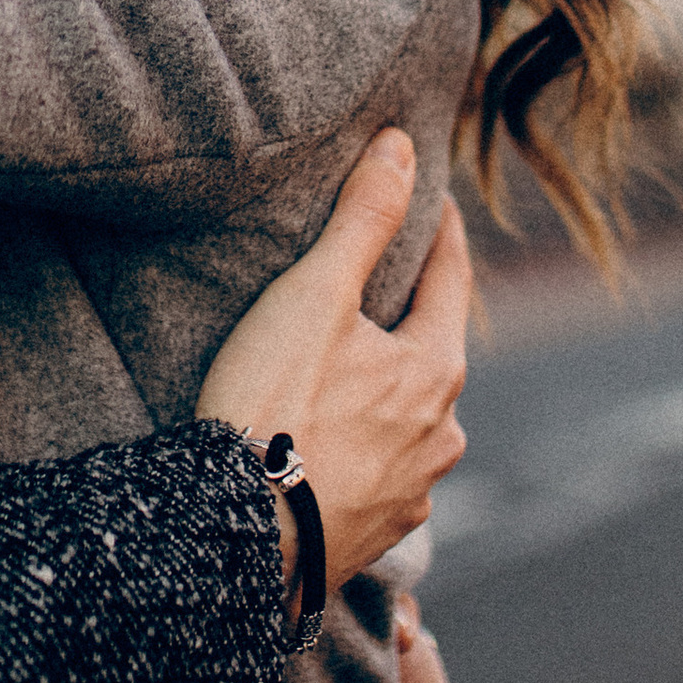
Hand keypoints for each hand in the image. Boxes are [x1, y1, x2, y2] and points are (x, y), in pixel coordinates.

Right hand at [196, 130, 469, 590]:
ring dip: (390, 388)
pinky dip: (364, 445)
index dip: (440, 229)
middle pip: (434, 351)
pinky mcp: (374, 535)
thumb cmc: (275, 406)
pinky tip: (334, 440)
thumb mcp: (315, 294)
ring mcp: (412, 492)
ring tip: (352, 366)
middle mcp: (441, 435)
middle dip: (413, 314)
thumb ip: (363, 217)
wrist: (232, 539)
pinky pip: (382, 472)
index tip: (435, 196)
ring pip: (411, 418)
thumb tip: (401, 144)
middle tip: (384, 281)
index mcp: (436, 370)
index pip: (450, 277)